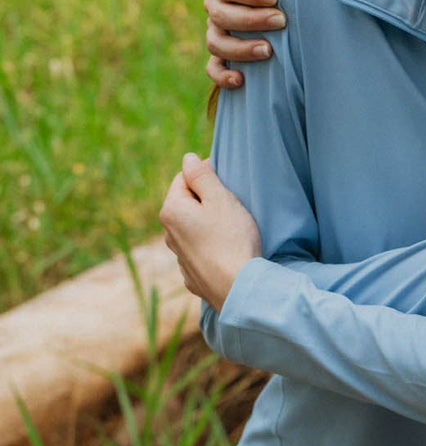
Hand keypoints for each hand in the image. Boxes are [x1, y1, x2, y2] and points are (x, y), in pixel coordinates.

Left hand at [159, 153, 261, 310]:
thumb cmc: (232, 238)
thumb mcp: (220, 199)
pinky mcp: (191, 273)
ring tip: (233, 229)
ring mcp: (179, 256)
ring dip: (209, 223)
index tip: (228, 182)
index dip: (206, 174)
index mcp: (172, 210)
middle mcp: (168, 233)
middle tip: (234, 205)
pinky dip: (211, 244)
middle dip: (208, 200)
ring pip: (193, 227)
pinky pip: (200, 249)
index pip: (183, 178)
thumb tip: (187, 158)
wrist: (238, 287)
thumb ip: (202, 176)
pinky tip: (228, 250)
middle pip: (187, 203)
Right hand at [204, 0, 282, 88]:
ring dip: (239, 49)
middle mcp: (217, 4)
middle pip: (219, 14)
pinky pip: (214, 68)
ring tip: (269, 51)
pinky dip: (223, 76)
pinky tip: (242, 81)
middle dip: (250, 19)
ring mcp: (219, 31)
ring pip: (215, 42)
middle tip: (282, 20)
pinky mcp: (226, 55)